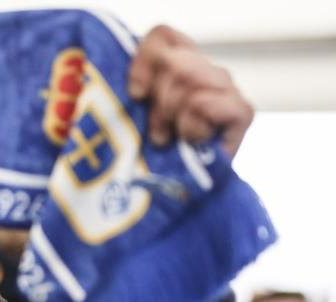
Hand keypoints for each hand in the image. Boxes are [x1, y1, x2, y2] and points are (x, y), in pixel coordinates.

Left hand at [128, 25, 252, 157]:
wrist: (175, 194)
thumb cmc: (146, 154)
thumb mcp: (130, 116)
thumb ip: (134, 89)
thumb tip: (134, 90)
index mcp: (180, 62)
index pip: (163, 36)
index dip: (143, 62)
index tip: (135, 95)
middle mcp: (205, 70)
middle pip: (173, 63)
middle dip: (157, 102)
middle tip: (157, 130)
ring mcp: (226, 88)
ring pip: (189, 84)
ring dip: (171, 118)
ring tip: (171, 139)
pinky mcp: (242, 111)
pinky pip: (206, 102)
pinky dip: (192, 125)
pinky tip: (191, 141)